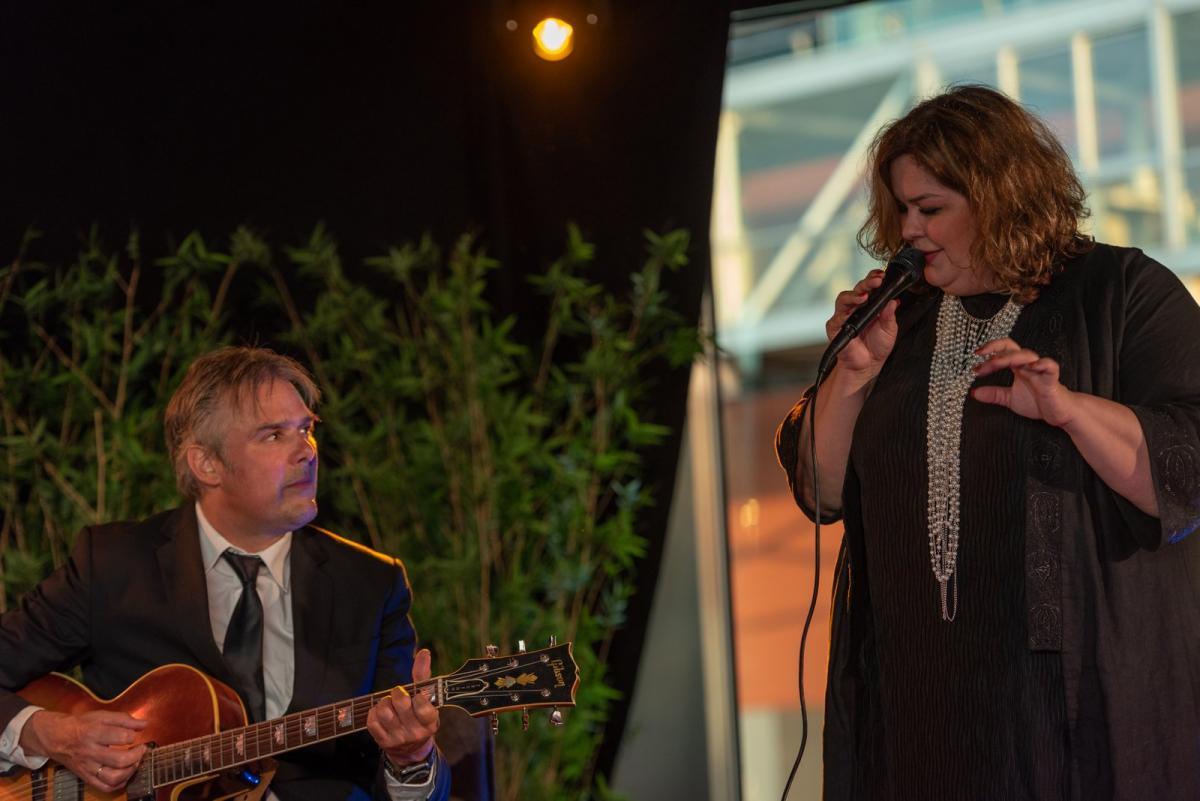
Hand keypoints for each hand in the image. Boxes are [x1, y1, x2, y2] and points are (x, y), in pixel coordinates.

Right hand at [20, 709, 146, 791]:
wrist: (57, 737)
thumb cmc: (82, 725)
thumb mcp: (102, 716)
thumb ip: (125, 719)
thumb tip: (145, 724)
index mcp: (94, 733)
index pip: (121, 737)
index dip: (133, 735)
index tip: (135, 734)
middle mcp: (91, 752)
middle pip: (119, 760)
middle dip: (137, 755)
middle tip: (141, 749)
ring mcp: (88, 767)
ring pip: (113, 777)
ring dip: (130, 771)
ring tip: (135, 761)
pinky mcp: (86, 777)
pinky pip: (104, 788)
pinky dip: (119, 784)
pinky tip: (125, 774)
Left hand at [367, 648, 439, 767]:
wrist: (411, 749)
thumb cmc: (419, 716)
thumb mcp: (427, 700)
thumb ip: (423, 676)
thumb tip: (424, 652)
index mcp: (430, 721)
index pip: (422, 705)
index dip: (416, 696)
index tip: (415, 694)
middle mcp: (415, 732)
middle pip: (400, 703)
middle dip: (397, 693)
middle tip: (398, 694)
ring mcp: (399, 739)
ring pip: (383, 711)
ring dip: (383, 702)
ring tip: (388, 703)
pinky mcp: (383, 742)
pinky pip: (372, 721)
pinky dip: (373, 712)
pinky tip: (379, 712)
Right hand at [825, 269, 900, 378]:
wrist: (867, 365)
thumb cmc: (877, 346)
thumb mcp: (890, 329)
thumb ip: (890, 315)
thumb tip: (894, 300)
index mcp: (869, 305)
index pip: (870, 287)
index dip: (874, 279)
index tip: (882, 276)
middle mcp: (855, 307)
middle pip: (857, 289)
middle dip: (866, 283)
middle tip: (876, 281)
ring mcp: (844, 316)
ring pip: (844, 298)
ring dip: (853, 295)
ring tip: (864, 296)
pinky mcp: (835, 327)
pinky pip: (836, 317)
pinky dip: (843, 314)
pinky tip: (851, 312)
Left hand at [971, 338, 1076, 426]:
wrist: (1059, 413)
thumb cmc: (1038, 402)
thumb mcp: (1010, 399)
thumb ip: (994, 394)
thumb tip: (974, 393)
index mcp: (1018, 367)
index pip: (1003, 350)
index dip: (990, 349)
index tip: (975, 357)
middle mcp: (1028, 366)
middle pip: (1012, 348)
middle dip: (994, 352)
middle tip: (980, 361)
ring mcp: (1041, 371)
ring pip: (1027, 355)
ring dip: (1010, 357)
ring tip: (995, 363)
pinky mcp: (1052, 380)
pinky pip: (1050, 367)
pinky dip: (1042, 364)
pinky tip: (1032, 366)